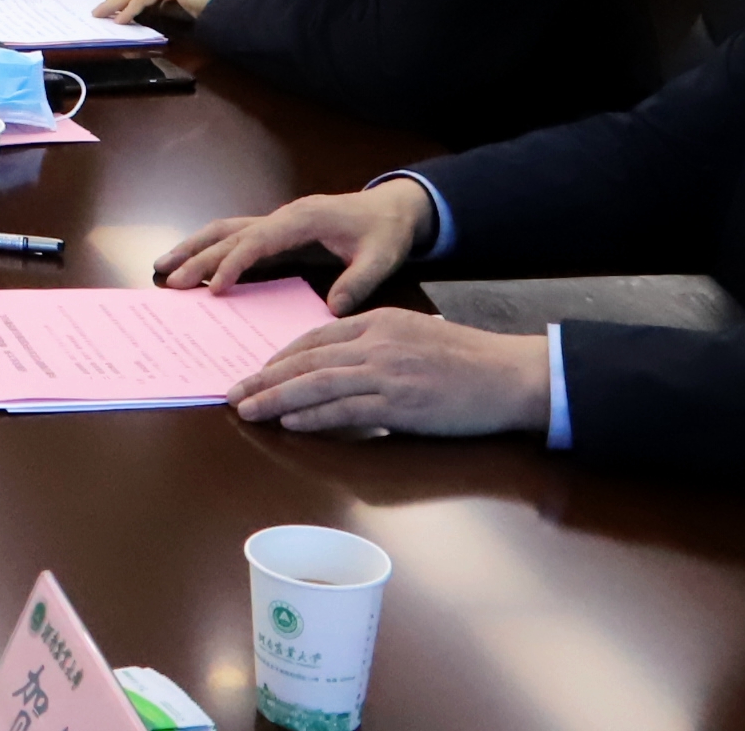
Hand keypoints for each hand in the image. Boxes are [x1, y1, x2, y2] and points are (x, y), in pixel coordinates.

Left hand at [97, 0, 238, 23]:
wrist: (236, 7)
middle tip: (99, 11)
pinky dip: (133, 8)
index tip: (113, 8)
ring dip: (119, 3)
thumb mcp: (184, 6)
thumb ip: (166, 4)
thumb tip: (144, 12)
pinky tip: (122, 19)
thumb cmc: (216, 10)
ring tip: (103, 15)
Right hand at [155, 177, 435, 313]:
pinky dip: (209, 247)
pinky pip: (235, 236)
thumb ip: (359, 282)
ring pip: (224, 229)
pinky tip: (193, 262)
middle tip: (169, 280)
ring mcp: (276, 221)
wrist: (391, 209)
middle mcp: (282, 216)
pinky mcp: (276, 230)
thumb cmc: (385, 232)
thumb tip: (334, 308)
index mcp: (302, 219)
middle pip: (229, 233)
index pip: (257, 241)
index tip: (214, 288)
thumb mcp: (382, 258)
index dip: (233, 263)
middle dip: (197, 256)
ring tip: (163, 265)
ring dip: (193, 246)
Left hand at [227, 308, 552, 436]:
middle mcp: (376, 343)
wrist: (511, 375)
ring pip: (317, 385)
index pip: (315, 337)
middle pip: (307, 360)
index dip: (282, 356)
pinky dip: (314, 416)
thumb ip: (376, 345)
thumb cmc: (468, 359)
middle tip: (234, 392)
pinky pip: (346, 411)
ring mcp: (387, 373)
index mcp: (378, 321)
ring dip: (277, 398)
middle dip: (265, 377)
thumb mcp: (415, 335)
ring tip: (248, 410)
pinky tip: (291, 422)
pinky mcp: (400, 405)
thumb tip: (341, 365)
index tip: (258, 370)